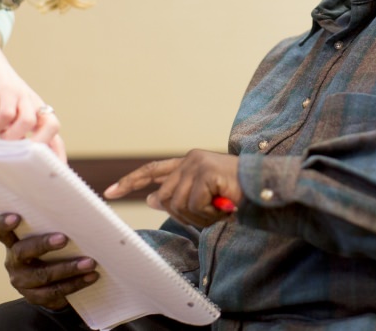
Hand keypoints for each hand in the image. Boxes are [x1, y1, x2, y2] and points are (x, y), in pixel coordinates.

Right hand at [0, 56, 65, 160]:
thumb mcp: (10, 117)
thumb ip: (16, 134)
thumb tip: (17, 159)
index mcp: (38, 115)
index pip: (55, 137)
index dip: (58, 155)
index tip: (57, 174)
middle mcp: (35, 106)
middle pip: (53, 125)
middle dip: (40, 144)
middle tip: (22, 154)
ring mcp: (22, 97)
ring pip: (28, 121)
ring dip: (13, 135)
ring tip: (1, 136)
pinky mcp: (6, 90)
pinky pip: (7, 111)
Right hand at [0, 213, 98, 309]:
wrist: (51, 283)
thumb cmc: (52, 249)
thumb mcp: (47, 235)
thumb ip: (54, 224)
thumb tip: (82, 208)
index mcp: (13, 241)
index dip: (3, 224)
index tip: (16, 217)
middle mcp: (13, 261)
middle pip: (22, 251)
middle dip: (43, 244)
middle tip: (64, 239)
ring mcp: (21, 281)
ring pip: (42, 275)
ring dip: (68, 268)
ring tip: (90, 263)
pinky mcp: (34, 297)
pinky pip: (54, 291)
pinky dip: (75, 283)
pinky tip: (91, 276)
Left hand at [104, 150, 241, 227]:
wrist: (265, 188)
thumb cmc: (238, 194)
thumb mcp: (205, 197)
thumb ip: (179, 195)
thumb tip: (152, 199)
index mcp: (188, 162)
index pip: (152, 170)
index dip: (130, 182)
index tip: (109, 192)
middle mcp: (190, 159)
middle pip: (165, 197)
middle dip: (184, 214)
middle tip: (210, 214)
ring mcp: (197, 164)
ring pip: (177, 204)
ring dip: (199, 216)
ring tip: (219, 209)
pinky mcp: (205, 172)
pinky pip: (193, 205)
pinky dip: (208, 213)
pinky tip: (223, 207)